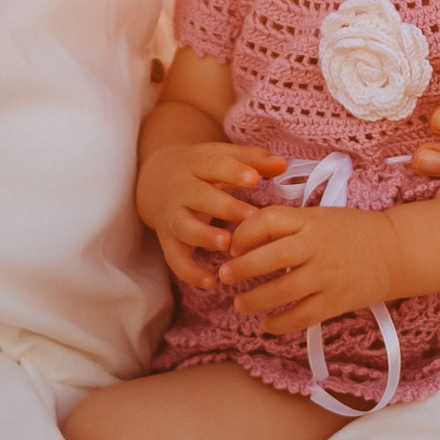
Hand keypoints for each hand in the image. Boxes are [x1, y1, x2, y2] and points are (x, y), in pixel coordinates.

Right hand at [139, 138, 286, 294]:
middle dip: (224, 207)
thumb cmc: (203, 171)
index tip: (255, 179)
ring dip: (204, 236)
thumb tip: (283, 164)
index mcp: (196, 164)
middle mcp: (180, 190)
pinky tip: (212, 282)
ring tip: (226, 244)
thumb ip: (253, 160)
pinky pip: (175, 259)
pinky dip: (190, 273)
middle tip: (250, 216)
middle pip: (199, 196)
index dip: (233, 171)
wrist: (156, 182)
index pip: (214, 165)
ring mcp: (173, 216)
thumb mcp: (223, 157)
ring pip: (184, 227)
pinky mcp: (167, 241)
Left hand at [222, 197, 395, 334]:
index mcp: (310, 221)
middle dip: (241, 268)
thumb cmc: (353, 231)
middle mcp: (316, 247)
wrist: (396, 251)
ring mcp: (326, 276)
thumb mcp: (320, 216)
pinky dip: (280, 324)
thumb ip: (288, 226)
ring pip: (282, 291)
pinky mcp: (336, 301)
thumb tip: (246, 240)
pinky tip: (267, 324)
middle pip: (270, 257)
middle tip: (224, 276)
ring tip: (240, 304)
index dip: (243, 233)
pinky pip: (301, 316)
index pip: (267, 221)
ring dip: (254, 300)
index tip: (233, 245)